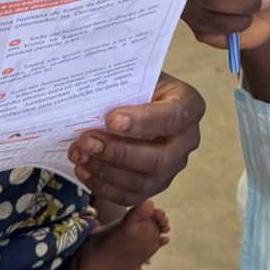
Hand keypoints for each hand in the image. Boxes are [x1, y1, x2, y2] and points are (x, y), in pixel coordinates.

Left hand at [68, 73, 205, 205]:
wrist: (141, 99)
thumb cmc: (139, 85)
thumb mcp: (138, 74)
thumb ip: (123, 82)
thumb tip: (92, 91)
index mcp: (189, 106)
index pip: (171, 117)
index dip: (142, 121)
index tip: (111, 119)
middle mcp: (187, 140)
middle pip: (158, 158)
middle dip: (118, 152)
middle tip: (86, 141)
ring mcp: (173, 166)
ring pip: (143, 181)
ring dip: (106, 171)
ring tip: (79, 155)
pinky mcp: (156, 184)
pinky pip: (131, 195)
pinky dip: (104, 186)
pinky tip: (84, 170)